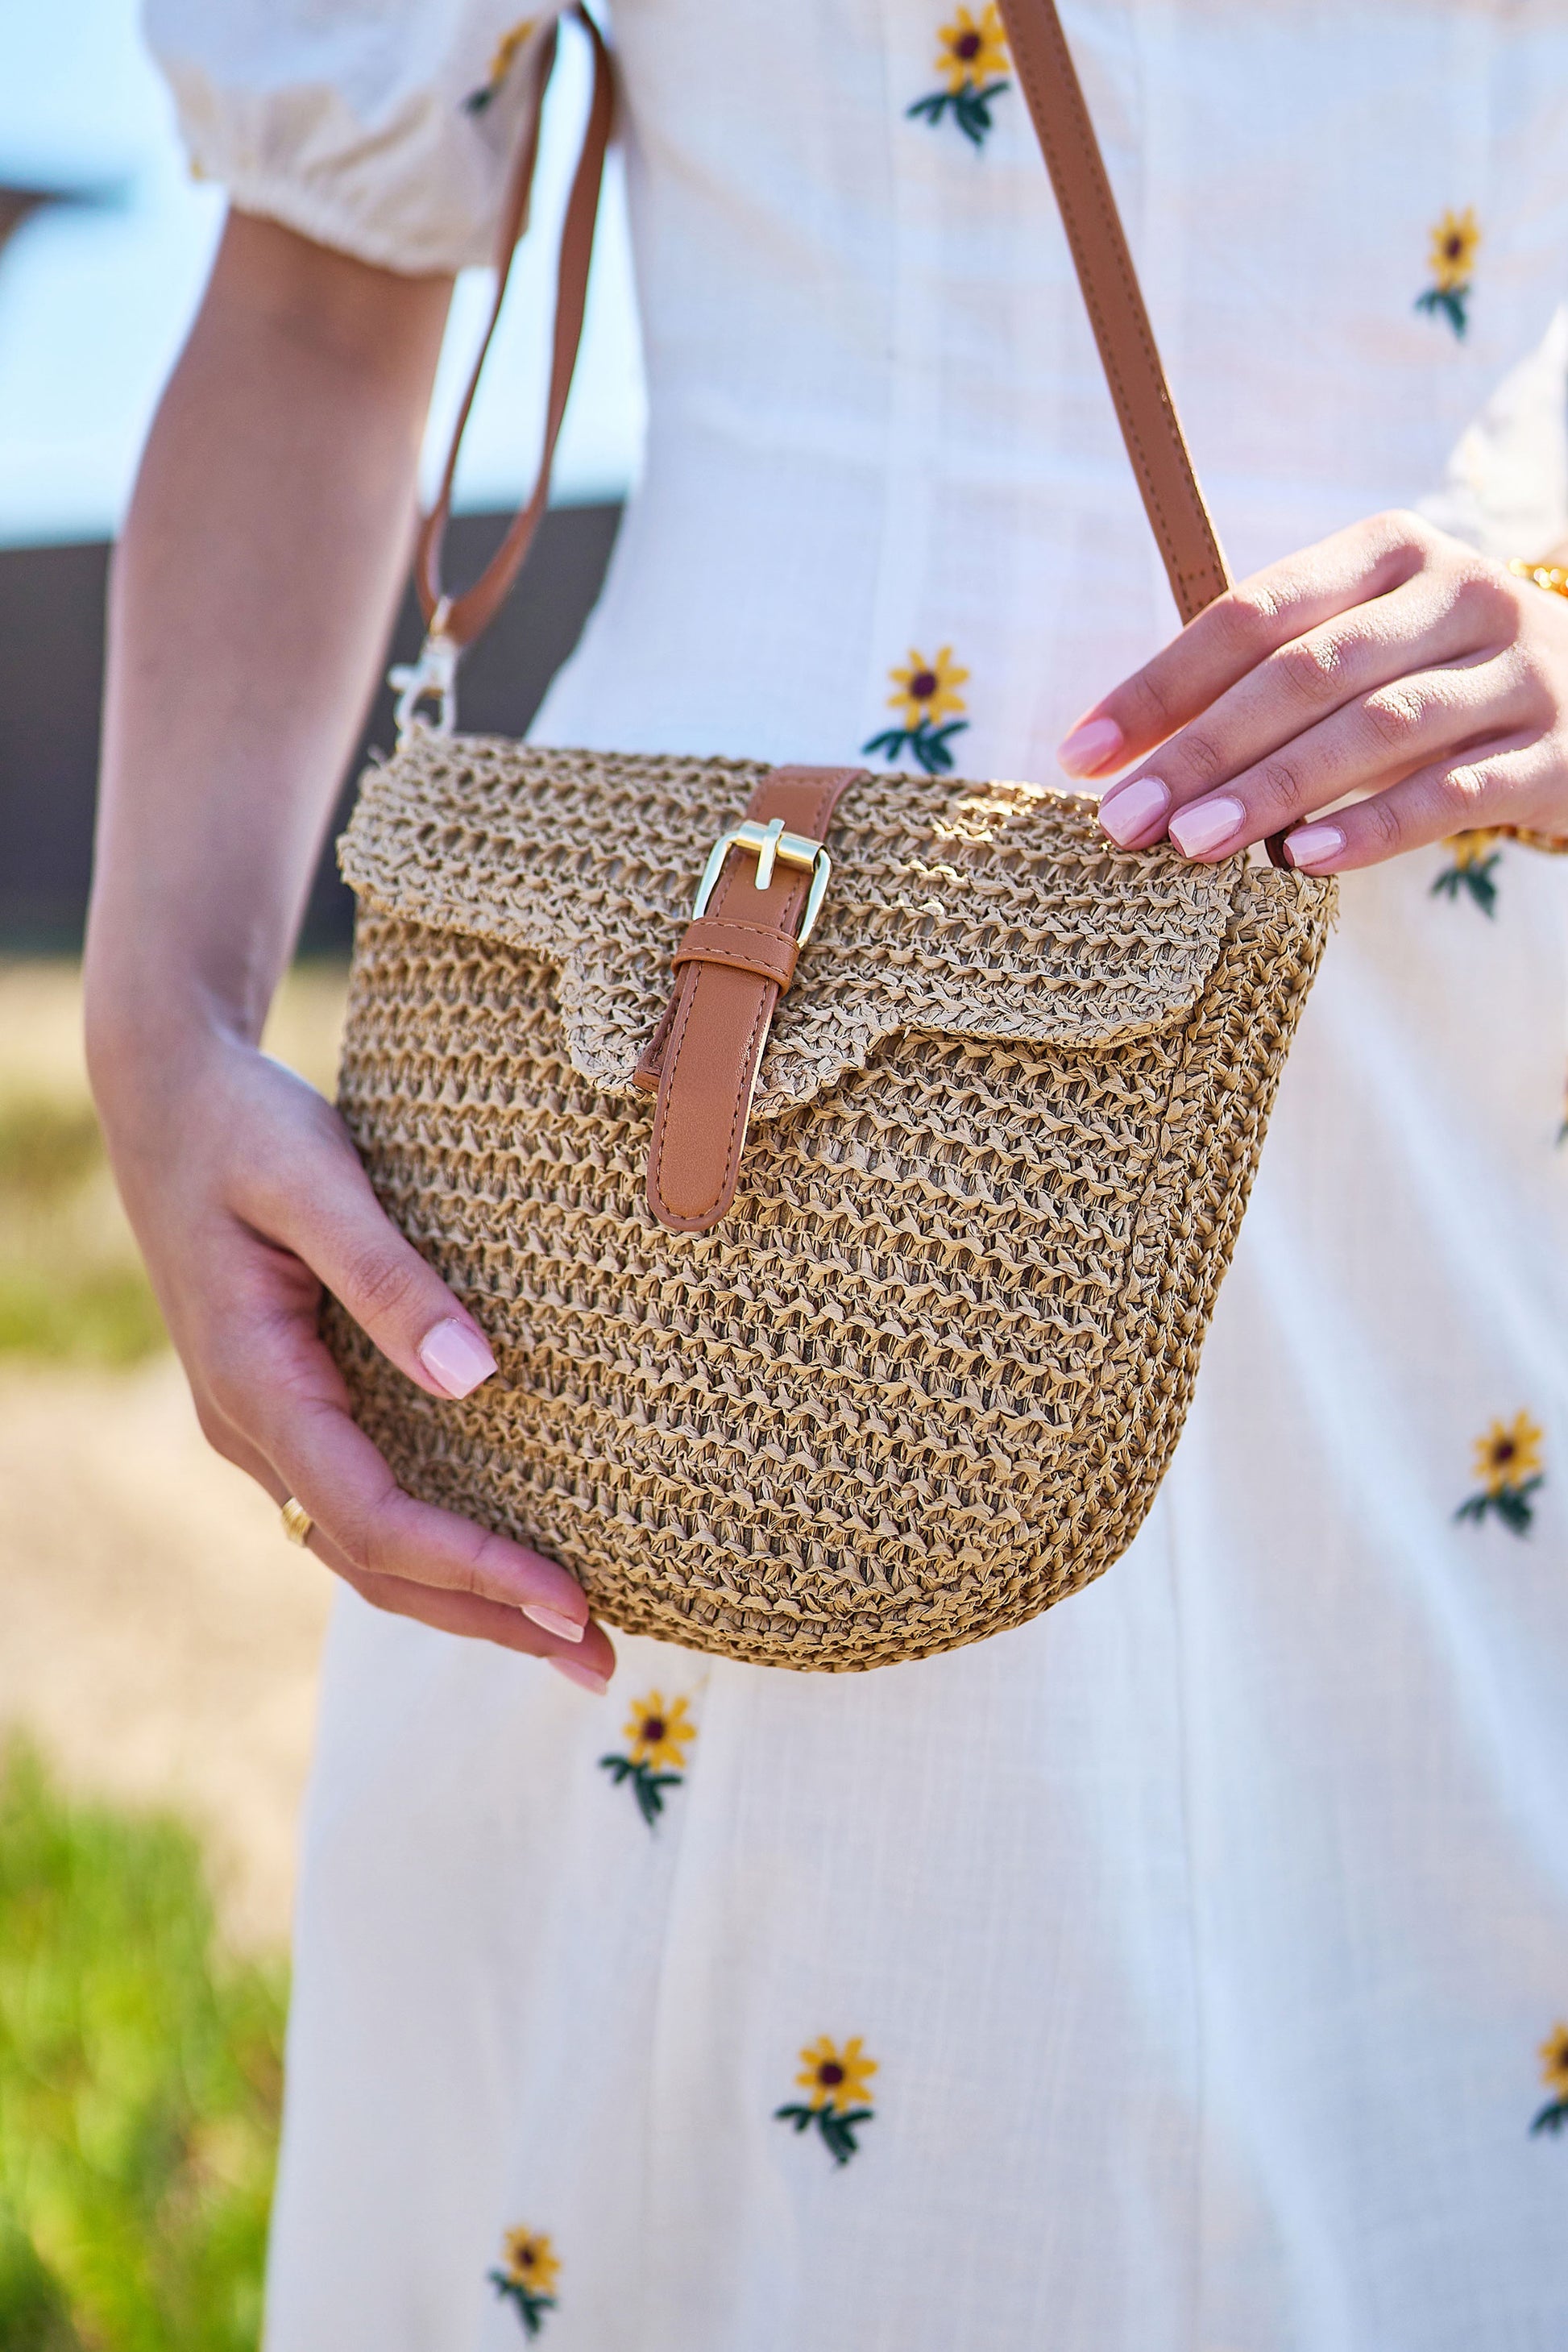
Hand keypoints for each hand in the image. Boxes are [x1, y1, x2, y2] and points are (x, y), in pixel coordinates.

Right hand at [90, 1017, 614, 1687]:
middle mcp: (253, 1427)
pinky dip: (437, 1548)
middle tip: (602, 1661)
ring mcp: (265, 1425)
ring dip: (467, 1600)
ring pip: (366, 1548)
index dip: (472, 1567)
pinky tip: (503, 1558)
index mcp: (254, 1383)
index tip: (571, 1596)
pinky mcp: (292, 1406)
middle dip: (488, 1620)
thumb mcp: (316, 1179)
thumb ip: (388, 1277)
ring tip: (572, 1637)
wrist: (169, 1099)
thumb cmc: (246, 1126)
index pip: (371, 1516)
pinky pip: (363, 1504)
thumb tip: (478, 1378)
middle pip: (373, 1564)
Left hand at [1057, 510, 1567, 869]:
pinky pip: (1450, 793)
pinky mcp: (1556, 750)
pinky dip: (1369, 829)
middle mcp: (1459, 593)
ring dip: (1271, 790)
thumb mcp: (1367, 647)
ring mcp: (1516, 670)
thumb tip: (1125, 755)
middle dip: (1203, 748)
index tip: (1081, 753)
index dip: (1160, 684)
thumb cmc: (1443, 682)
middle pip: (1306, 671)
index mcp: (1391, 552)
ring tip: (1191, 844)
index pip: (1252, 611)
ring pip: (1374, 730)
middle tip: (1125, 818)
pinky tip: (1301, 863)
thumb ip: (1267, 678)